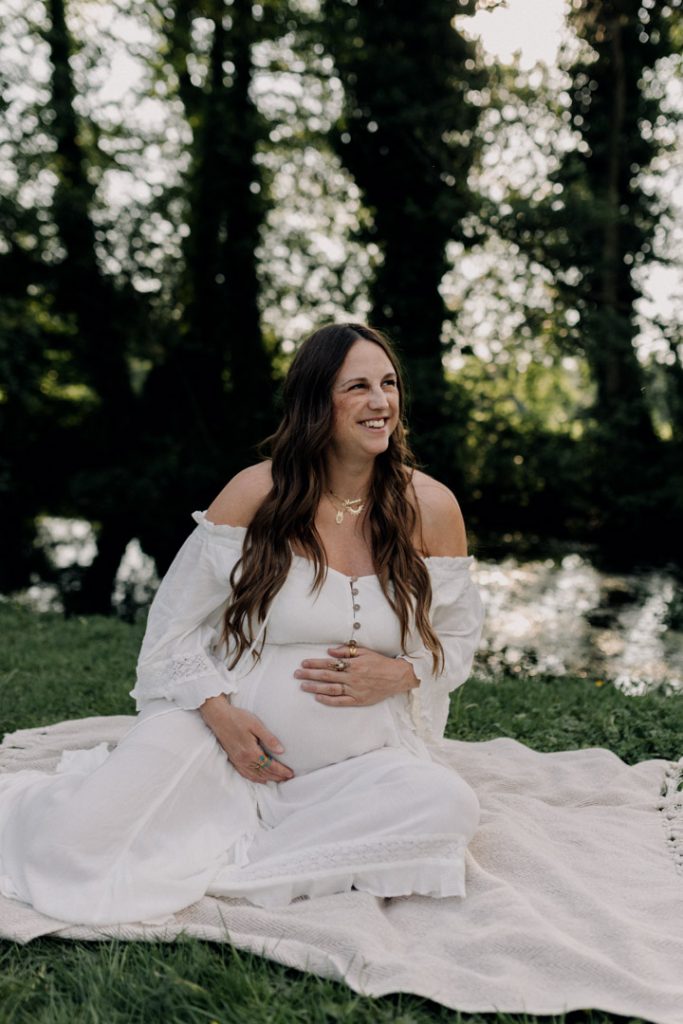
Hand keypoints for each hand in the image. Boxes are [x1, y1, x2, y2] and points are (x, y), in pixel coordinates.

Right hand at [199, 696, 293, 783]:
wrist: (219, 717)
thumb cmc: (238, 718)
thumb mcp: (256, 725)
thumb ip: (269, 738)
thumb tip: (281, 751)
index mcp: (251, 752)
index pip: (269, 766)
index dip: (281, 771)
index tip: (290, 774)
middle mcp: (244, 760)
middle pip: (263, 773)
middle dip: (277, 777)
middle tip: (288, 778)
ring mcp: (238, 761)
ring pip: (255, 776)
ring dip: (267, 779)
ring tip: (278, 780)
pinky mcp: (233, 760)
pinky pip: (245, 774)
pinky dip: (255, 778)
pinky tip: (260, 778)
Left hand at [294, 645, 418, 706]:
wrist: (397, 677)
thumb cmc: (381, 662)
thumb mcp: (364, 652)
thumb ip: (346, 651)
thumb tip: (329, 651)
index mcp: (353, 664)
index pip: (329, 663)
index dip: (315, 663)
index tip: (303, 663)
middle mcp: (352, 677)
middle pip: (327, 676)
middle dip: (310, 675)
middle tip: (296, 674)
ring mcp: (355, 690)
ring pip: (331, 689)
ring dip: (315, 688)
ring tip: (303, 686)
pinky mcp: (358, 700)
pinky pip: (341, 701)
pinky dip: (328, 700)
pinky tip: (318, 698)